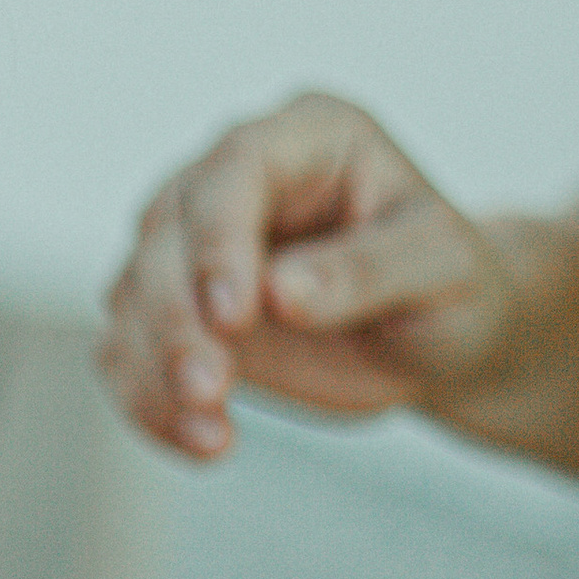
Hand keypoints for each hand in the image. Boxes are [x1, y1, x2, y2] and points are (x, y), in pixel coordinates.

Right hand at [99, 95, 515, 459]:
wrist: (433, 337)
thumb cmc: (450, 285)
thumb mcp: (444, 269)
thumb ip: (369, 271)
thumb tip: (280, 294)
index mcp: (311, 135)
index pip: (237, 166)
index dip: (221, 239)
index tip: (234, 318)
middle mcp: (236, 177)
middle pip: (167, 232)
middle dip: (176, 320)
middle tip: (210, 393)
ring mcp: (194, 242)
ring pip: (133, 293)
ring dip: (155, 370)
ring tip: (211, 438)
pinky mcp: (174, 308)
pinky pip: (129, 351)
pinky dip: (148, 402)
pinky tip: (199, 442)